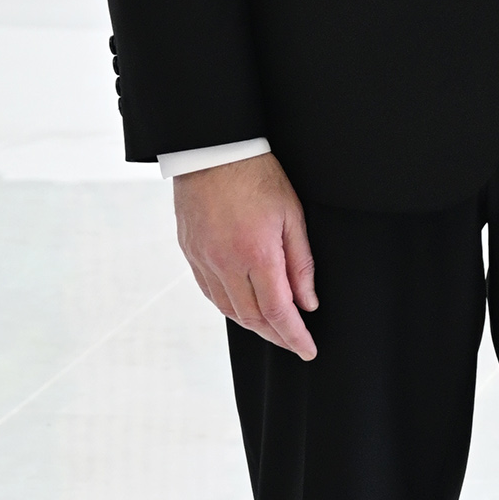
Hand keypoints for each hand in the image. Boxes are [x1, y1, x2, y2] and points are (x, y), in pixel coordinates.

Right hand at [173, 153, 317, 359]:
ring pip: (229, 310)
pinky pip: (210, 292)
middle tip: (294, 342)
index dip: (295, 336)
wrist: (212, 150)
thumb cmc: (256, 175)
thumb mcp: (292, 214)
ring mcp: (204, 260)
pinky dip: (229, 307)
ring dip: (252, 325)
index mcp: (257, 254)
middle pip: (252, 318)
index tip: (308, 350)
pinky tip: (243, 307)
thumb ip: (301, 262)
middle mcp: (226, 263)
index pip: (279, 311)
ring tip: (272, 329)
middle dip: (276, 336)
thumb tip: (308, 302)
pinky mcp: (190, 252)